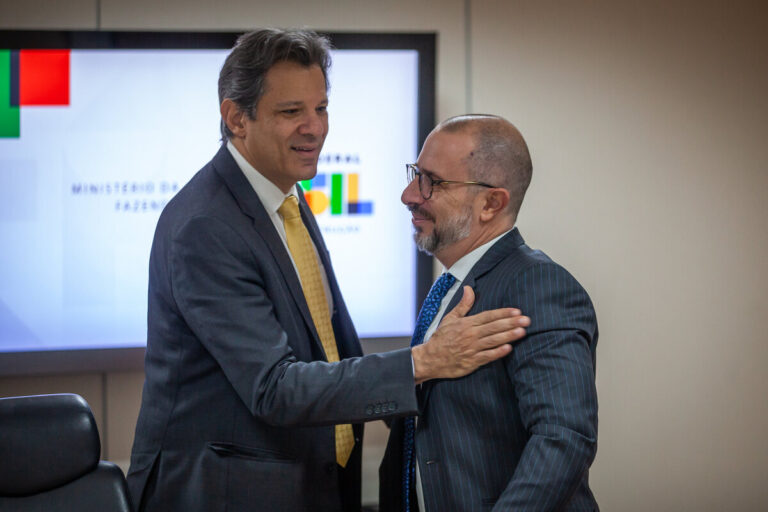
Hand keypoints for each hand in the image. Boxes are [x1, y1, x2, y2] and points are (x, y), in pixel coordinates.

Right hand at [411, 286, 528, 383]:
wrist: (430, 359)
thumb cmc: (441, 338)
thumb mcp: (450, 318)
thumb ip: (463, 305)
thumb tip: (469, 288)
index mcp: (466, 324)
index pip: (488, 316)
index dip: (503, 313)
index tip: (516, 311)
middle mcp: (470, 335)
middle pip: (493, 327)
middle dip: (511, 323)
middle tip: (526, 320)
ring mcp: (471, 349)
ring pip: (493, 341)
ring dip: (508, 336)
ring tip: (522, 332)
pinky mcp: (471, 362)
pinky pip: (487, 357)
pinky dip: (498, 352)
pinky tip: (509, 348)